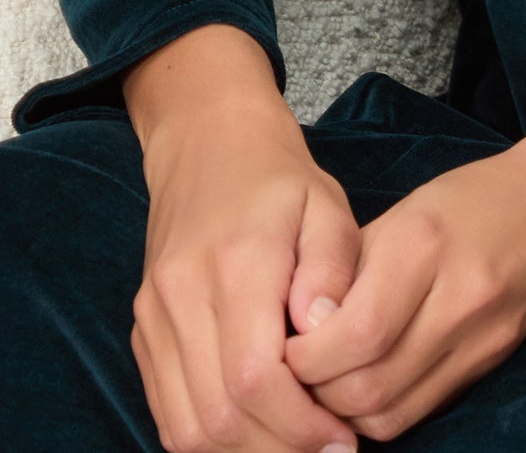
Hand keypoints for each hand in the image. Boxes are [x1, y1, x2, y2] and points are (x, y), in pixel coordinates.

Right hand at [130, 92, 363, 452]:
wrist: (208, 145)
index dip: (298, 424)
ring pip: (187, 428)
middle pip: (219, 415)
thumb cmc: (280, 182)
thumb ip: (333, 267)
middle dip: (278, 450)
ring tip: (296, 447)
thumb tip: (322, 332)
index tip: (341, 439)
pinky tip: (257, 434)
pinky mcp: (143, 333)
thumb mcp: (327, 206)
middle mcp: (182, 295)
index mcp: (235, 262)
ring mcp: (154, 317)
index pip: (255, 376)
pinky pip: (168, 413)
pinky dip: (210, 439)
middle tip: (327, 452)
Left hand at [283, 107, 525, 438]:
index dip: (302, 356)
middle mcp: (457, 298)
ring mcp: (480, 339)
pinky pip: (417, 412)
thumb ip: (349, 267)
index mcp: (426, 245)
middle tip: (289, 371)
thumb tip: (292, 325)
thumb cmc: (475, 199)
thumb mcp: (406, 211)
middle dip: (313, 390)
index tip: (279, 343)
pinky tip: (363, 385)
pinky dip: (378, 411)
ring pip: (388, 412)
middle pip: (365, 385)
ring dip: (342, 410)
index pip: (352, 333)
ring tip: (323, 381)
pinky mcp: (490, 364)